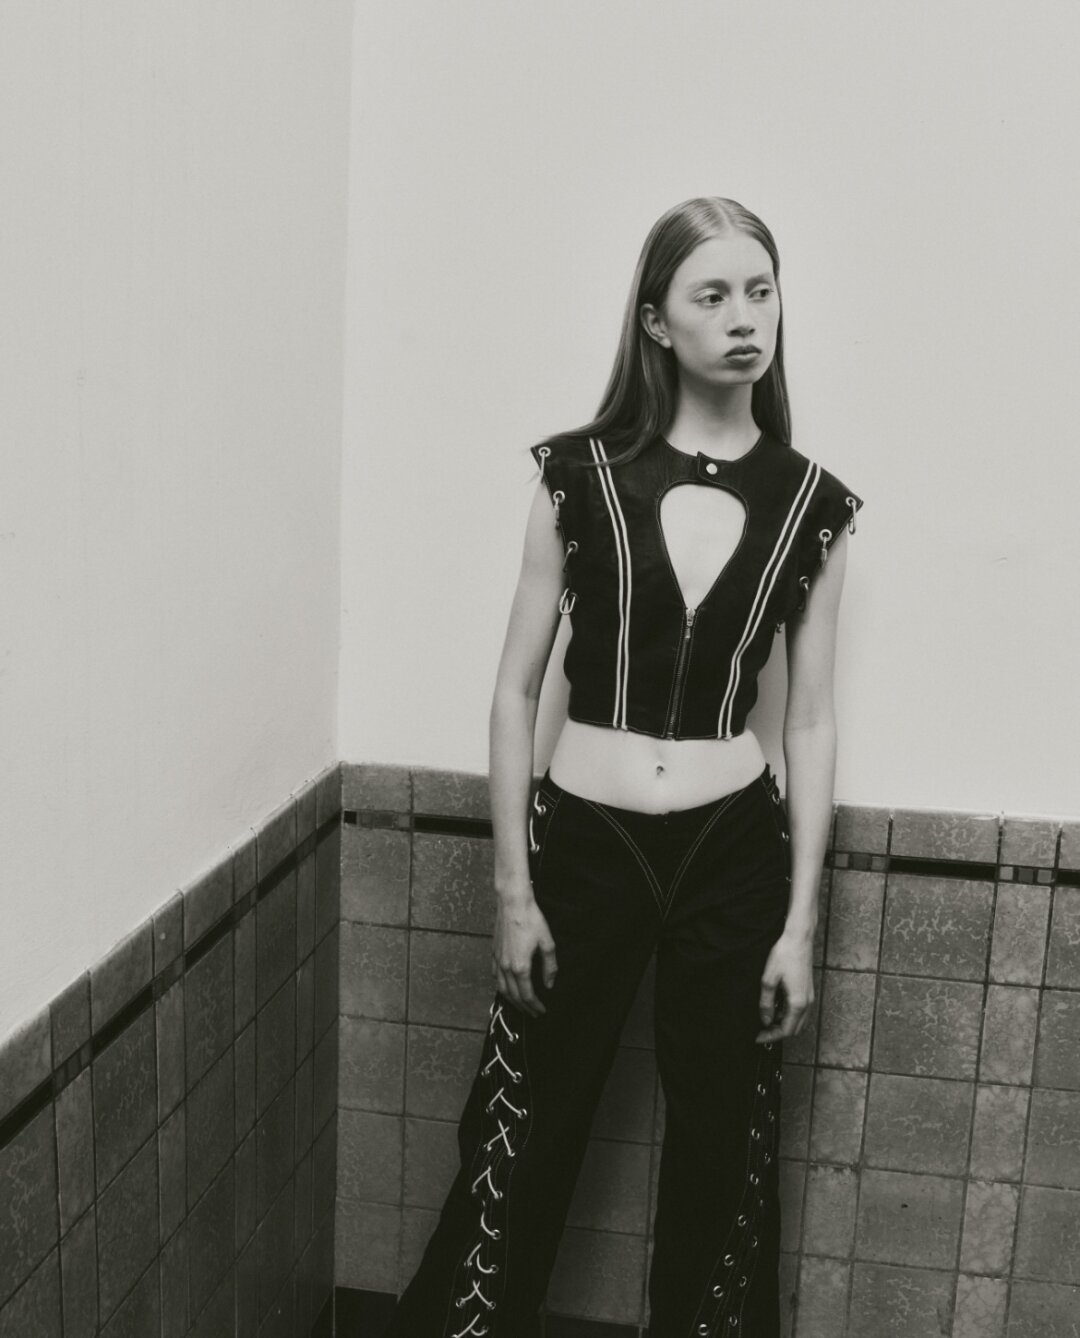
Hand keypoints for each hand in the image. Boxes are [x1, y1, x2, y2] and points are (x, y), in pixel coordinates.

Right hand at [492, 889, 557, 1016]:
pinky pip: (495, 976)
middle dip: (524, 1007)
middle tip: (533, 1013)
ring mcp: (498, 960)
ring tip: (521, 1005)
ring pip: (502, 988)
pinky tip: (506, 986)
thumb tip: (549, 984)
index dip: (534, 1006)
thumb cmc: (531, 920)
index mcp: (520, 967)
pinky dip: (501, 986)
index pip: (527, 995)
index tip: (542, 1011)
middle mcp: (506, 967)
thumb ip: (549, 966)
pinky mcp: (494, 952)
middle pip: (513, 995)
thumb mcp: (547, 943)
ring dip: (511, 1000)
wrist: (513, 903)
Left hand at [756, 932, 814, 1042]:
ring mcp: (809, 996)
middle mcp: (807, 1003)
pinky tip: (776, 1006)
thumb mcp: (768, 980)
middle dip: (777, 1032)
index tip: (757, 1037)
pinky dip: (788, 1014)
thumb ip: (766, 1003)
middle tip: (760, 1030)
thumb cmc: (784, 955)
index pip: (786, 1030)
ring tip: (766, 1018)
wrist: (799, 938)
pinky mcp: (807, 990)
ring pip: (798, 1020)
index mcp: (798, 1003)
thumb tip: (765, 1019)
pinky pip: (800, 1011)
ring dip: (783, 1023)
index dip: (770, 1036)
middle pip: (794, 1029)